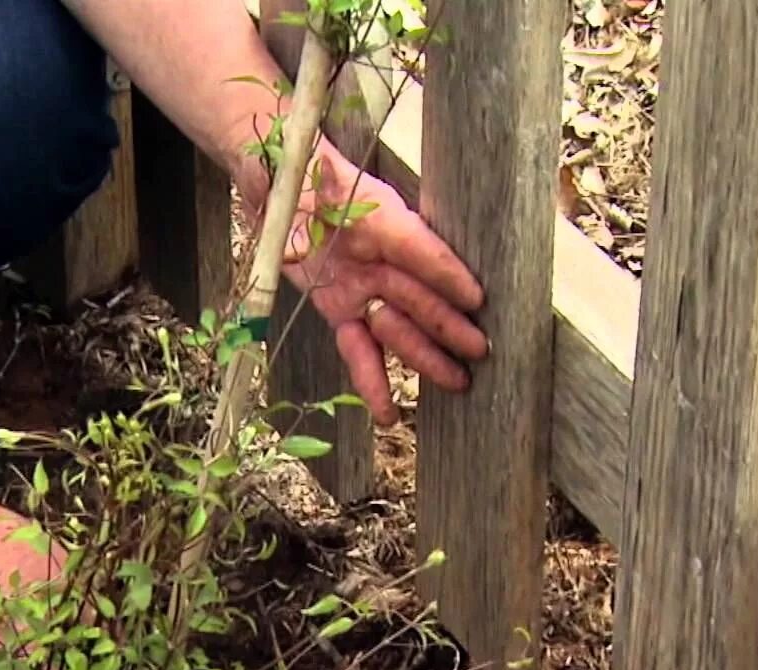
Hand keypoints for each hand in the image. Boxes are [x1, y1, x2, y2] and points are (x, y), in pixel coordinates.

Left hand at [278, 146, 488, 425]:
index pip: (418, 246)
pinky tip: (388, 415)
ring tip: (456, 383)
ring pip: (398, 328)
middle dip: (447, 323)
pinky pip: (359, 350)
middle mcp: (380, 257)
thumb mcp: (310, 166)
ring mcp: (363, 287)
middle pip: (417, 295)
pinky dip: (372, 382)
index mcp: (382, 218)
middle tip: (479, 348)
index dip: (445, 272)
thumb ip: (323, 176)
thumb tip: (324, 171)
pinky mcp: (340, 310)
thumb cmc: (300, 169)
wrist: (278, 183)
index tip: (476, 296)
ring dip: (425, 356)